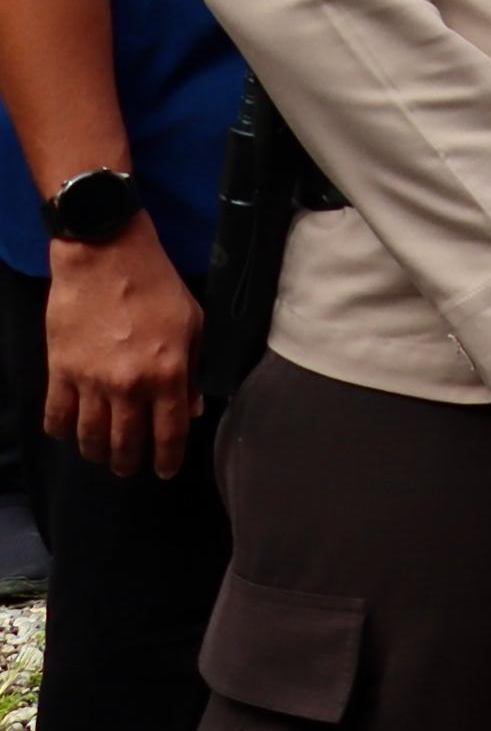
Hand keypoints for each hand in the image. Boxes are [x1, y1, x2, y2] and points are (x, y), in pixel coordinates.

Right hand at [42, 221, 200, 477]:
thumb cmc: (157, 286)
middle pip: (126, 441)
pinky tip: (69, 433)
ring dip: (96, 452)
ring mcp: (91, 380)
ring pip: (90, 435)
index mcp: (168, 373)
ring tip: (101, 456)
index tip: (164, 471)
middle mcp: (129, 385)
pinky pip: (57, 415)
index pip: (169, 432)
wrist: (106, 258)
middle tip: (129, 468)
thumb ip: (193, 370)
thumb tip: (193, 408)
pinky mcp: (60, 370)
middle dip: (128, 461)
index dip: (166, 459)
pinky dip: (62, 430)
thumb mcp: (192, 324)